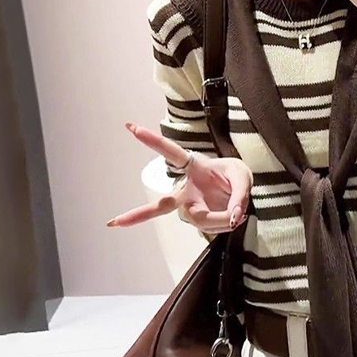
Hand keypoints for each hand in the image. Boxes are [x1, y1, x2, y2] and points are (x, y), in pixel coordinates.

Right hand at [107, 122, 252, 241]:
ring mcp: (191, 207)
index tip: (132, 129)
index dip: (152, 141)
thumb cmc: (235, 176)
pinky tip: (234, 218)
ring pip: (202, 220)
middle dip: (138, 215)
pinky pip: (212, 227)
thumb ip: (239, 195)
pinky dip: (227, 224)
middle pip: (161, 205)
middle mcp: (187, 191)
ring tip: (238, 211)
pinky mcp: (199, 220)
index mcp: (194, 167)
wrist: (241, 191)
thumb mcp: (243, 177)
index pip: (172, 153)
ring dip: (223, 219)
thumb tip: (233, 218)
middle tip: (114, 222)